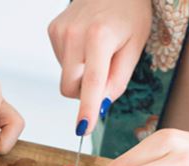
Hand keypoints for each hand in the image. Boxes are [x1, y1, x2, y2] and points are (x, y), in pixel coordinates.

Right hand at [47, 0, 151, 131]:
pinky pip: (61, 62)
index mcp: (99, 37)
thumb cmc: (129, 13)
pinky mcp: (53, 30)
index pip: (91, 83)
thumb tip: (100, 105)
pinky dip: (75, 60)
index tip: (82, 129)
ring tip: (98, 50)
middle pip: (70, 87)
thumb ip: (118, 79)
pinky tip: (86, 42)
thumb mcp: (135, 46)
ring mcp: (60, 32)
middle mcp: (74, 34)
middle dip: (84, 92)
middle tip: (104, 75)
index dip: (87, 109)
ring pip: (65, 76)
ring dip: (81, 74)